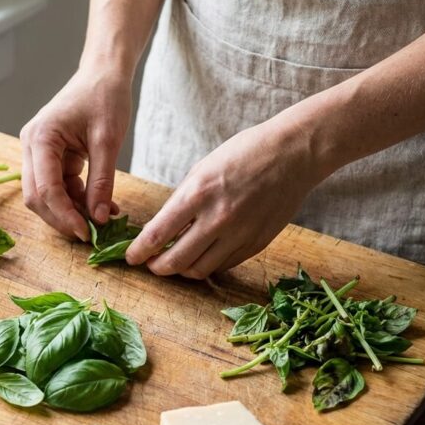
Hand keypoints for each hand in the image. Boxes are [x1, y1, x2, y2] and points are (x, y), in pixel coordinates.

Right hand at [20, 70, 130, 240]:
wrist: (103, 74)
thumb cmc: (105, 97)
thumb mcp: (108, 141)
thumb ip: (102, 182)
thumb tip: (98, 218)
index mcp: (40, 138)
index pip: (45, 188)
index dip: (64, 215)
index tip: (86, 233)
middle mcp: (31, 146)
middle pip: (37, 196)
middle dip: (62, 218)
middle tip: (90, 234)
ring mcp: (38, 152)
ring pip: (46, 196)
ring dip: (70, 211)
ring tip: (101, 219)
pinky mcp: (50, 157)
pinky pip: (58, 187)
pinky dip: (76, 200)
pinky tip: (100, 206)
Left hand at [125, 121, 326, 277]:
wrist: (293, 154)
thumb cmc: (245, 153)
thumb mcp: (202, 169)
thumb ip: (182, 201)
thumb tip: (164, 228)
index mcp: (198, 194)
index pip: (158, 235)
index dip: (139, 252)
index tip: (131, 257)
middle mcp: (218, 219)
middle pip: (176, 262)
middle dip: (157, 268)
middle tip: (152, 265)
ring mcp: (240, 234)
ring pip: (200, 270)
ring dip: (182, 270)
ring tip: (176, 262)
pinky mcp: (256, 244)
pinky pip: (224, 265)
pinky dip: (208, 264)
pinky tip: (203, 255)